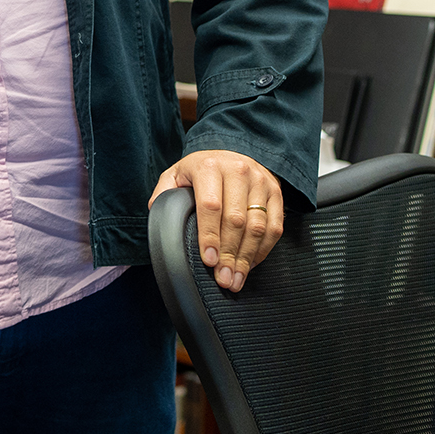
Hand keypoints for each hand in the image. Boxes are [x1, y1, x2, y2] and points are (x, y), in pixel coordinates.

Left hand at [149, 151, 284, 293]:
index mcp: (209, 166)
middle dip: (229, 254)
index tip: (208, 260)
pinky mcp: (276, 193)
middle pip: (236, 220)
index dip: (209, 236)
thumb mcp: (176, 174)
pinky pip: (274, 227)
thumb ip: (164, 193)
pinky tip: (250, 264)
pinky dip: (262, 250)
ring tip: (236, 278)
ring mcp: (260, 181)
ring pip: (257, 226)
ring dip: (247, 257)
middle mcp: (238, 171)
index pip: (210, 206)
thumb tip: (158, 215)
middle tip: (223, 278)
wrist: (231, 155)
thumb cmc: (200, 170)